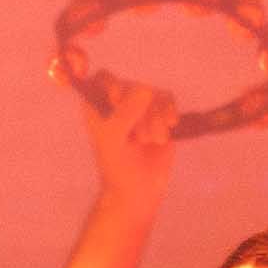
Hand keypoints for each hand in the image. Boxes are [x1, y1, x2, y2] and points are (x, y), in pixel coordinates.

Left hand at [75, 71, 181, 197]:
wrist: (139, 189)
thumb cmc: (117, 166)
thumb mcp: (112, 139)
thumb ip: (124, 113)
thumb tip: (145, 89)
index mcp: (98, 105)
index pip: (104, 78)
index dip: (113, 86)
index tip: (118, 104)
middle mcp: (118, 102)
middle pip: (133, 85)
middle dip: (140, 111)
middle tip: (139, 137)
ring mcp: (141, 107)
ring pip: (153, 93)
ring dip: (155, 117)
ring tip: (153, 140)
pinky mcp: (161, 114)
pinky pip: (167, 99)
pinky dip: (169, 111)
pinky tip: (170, 125)